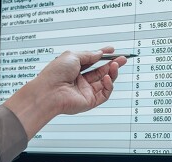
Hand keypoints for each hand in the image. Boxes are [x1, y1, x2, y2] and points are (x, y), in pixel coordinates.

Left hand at [4, 47, 126, 138]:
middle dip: (112, 64)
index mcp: (73, 69)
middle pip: (100, 72)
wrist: (49, 91)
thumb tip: (99, 53)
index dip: (102, 56)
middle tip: (122, 58)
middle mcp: (79, 80)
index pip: (92, 62)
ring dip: (112, 73)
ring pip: (105, 82)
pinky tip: (108, 78)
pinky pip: (104, 93)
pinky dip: (109, 85)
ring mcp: (85, 91)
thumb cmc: (55, 74)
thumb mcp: (73, 55)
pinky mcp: (89, 101)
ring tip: (116, 65)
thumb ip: (89, 54)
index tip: (112, 50)